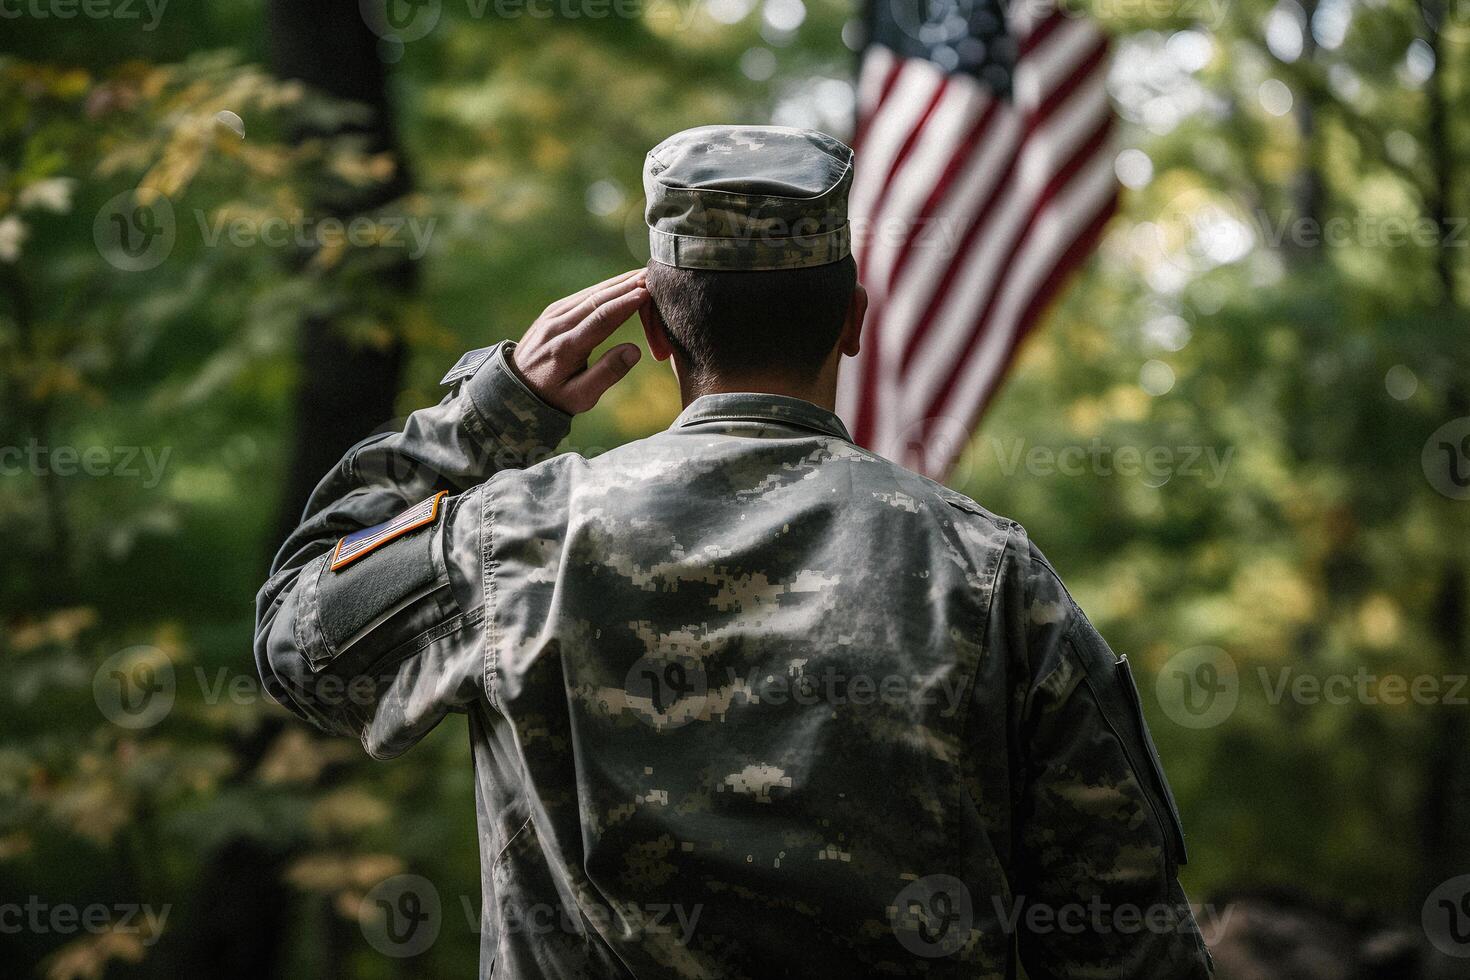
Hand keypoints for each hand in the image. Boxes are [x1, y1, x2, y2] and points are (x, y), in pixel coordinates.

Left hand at [511, 269, 646, 414]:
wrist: (516, 387)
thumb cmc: (555, 397)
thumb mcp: (581, 397)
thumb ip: (607, 374)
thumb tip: (635, 350)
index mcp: (565, 348)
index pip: (601, 318)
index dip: (626, 303)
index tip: (649, 292)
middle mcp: (557, 325)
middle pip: (598, 299)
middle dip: (628, 285)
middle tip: (654, 275)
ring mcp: (553, 315)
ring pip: (591, 293)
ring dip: (619, 282)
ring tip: (645, 274)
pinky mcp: (553, 311)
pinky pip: (584, 295)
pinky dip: (607, 288)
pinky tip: (623, 282)